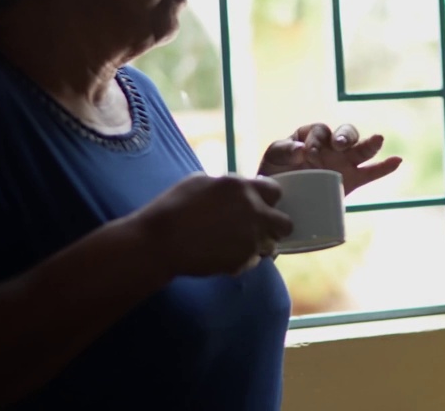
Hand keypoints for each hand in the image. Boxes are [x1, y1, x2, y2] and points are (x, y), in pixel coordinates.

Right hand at [132, 174, 292, 277]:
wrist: (160, 241)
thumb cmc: (173, 207)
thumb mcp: (201, 181)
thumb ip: (228, 185)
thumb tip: (239, 189)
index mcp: (242, 187)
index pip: (276, 191)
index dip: (267, 200)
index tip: (258, 205)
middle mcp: (253, 211)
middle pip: (285, 223)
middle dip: (274, 226)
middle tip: (256, 229)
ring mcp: (250, 238)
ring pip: (272, 245)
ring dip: (259, 246)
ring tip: (236, 245)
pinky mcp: (242, 261)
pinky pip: (253, 261)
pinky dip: (243, 260)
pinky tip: (223, 256)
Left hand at [257, 122, 402, 195]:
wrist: (280, 203)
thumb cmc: (274, 175)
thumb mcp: (272, 159)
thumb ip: (282, 150)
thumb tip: (301, 150)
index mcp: (310, 136)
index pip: (318, 131)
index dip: (316, 139)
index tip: (308, 154)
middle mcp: (330, 146)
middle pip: (345, 133)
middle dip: (345, 136)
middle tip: (339, 145)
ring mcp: (343, 162)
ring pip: (361, 149)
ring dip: (368, 144)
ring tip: (378, 140)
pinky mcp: (352, 180)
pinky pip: (371, 172)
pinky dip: (385, 167)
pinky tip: (397, 161)